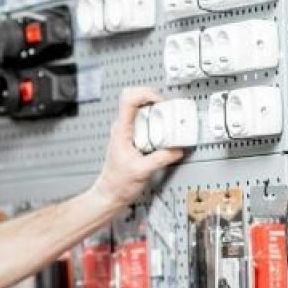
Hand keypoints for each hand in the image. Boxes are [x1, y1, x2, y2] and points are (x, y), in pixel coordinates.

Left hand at [91, 87, 183, 207]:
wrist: (110, 194)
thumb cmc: (117, 183)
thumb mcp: (142, 171)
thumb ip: (161, 159)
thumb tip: (177, 149)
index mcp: (121, 130)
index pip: (129, 98)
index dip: (147, 94)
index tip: (161, 103)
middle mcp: (123, 127)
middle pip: (140, 101)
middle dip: (158, 104)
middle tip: (169, 115)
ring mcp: (128, 132)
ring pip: (145, 112)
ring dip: (159, 115)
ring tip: (169, 127)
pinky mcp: (134, 138)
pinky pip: (148, 124)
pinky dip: (159, 126)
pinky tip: (164, 138)